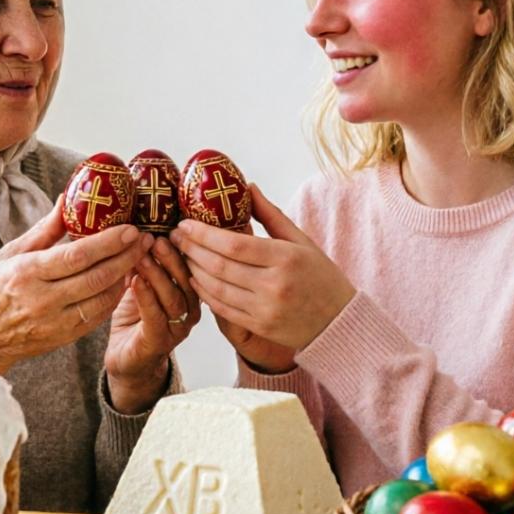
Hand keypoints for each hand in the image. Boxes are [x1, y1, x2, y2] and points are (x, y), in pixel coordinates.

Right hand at [0, 200, 149, 372]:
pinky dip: (113, 298)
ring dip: (125, 277)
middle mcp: (42, 300)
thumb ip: (43, 230)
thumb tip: (67, 199)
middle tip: (145, 240)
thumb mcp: (8, 253)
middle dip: (126, 257)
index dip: (108, 242)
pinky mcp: (62, 338)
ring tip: (139, 257)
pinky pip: (97, 317)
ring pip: (102, 299)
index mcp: (26, 273)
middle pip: (96, 276)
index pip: (77, 255)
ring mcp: (54, 322)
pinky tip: (122, 281)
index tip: (130, 229)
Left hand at [104, 236, 200, 412]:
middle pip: (188, 280)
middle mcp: (190, 311)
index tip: (171, 227)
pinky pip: (156, 317)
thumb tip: (141, 225)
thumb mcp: (142, 281)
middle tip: (156, 238)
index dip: (184, 247)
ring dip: (157, 274)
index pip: (195, 267)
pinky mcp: (158, 342)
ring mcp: (177, 329)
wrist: (125, 359)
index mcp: (191, 293)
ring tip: (141, 256)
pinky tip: (135, 281)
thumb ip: (147, 259)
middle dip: (172, 257)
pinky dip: (145, 297)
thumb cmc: (135, 316)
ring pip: (173, 297)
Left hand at [169, 184, 354, 366]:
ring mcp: (264, 309)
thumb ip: (272, 215)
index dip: (204, 234)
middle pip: (219, 266)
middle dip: (191, 249)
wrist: (339, 323)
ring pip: (216, 288)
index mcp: (286, 258)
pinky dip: (204, 292)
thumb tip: (247, 187)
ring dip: (193, 270)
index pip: (234, 244)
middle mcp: (273, 285)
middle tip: (174, 236)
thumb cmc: (321, 277)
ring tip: (182, 254)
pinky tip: (195, 278)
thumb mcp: (302, 241)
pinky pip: (222, 309)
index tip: (184, 224)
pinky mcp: (258, 326)